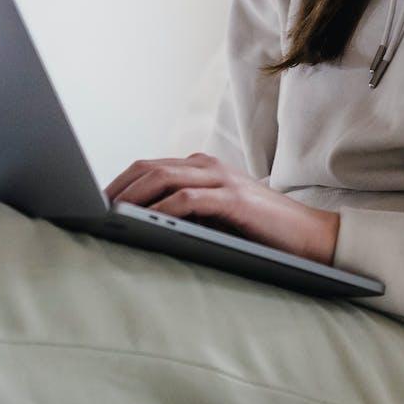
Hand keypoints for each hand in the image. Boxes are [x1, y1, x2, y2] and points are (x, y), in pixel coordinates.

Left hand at [104, 152, 340, 265]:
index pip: (149, 167)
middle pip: (149, 168)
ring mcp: (222, 180)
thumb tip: (135, 226)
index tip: (95, 204)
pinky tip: (146, 223)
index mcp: (203, 167)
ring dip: (132, 198)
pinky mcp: (233, 200)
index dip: (119, 183)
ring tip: (110, 216)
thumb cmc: (260, 232)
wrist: (310, 237)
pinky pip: (188, 199)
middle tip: (92, 211)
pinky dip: (162, 209)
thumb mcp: (216, 216)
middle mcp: (209, 167)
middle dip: (117, 189)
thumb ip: (185, 211)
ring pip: (163, 178)